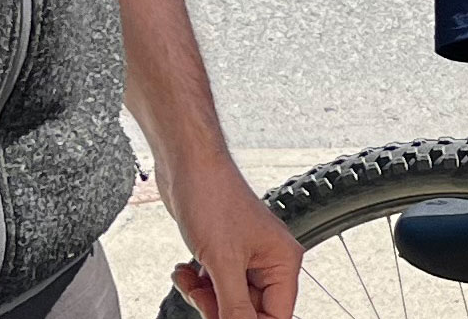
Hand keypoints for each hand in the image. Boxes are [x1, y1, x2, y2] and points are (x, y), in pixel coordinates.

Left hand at [161, 160, 303, 318]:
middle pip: (250, 309)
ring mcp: (245, 256)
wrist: (187, 165)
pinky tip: (184, 271)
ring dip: (203, 297)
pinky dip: (196, 284)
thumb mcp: (223, 263)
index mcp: (283, 261)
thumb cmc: (212, 197)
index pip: (276, 315)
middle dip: (219, 308)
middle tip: (200, 299)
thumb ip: (234, 307)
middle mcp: (268, 260)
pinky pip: (214, 284)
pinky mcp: (223, 252)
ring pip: (228, 299)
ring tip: (189, 280)